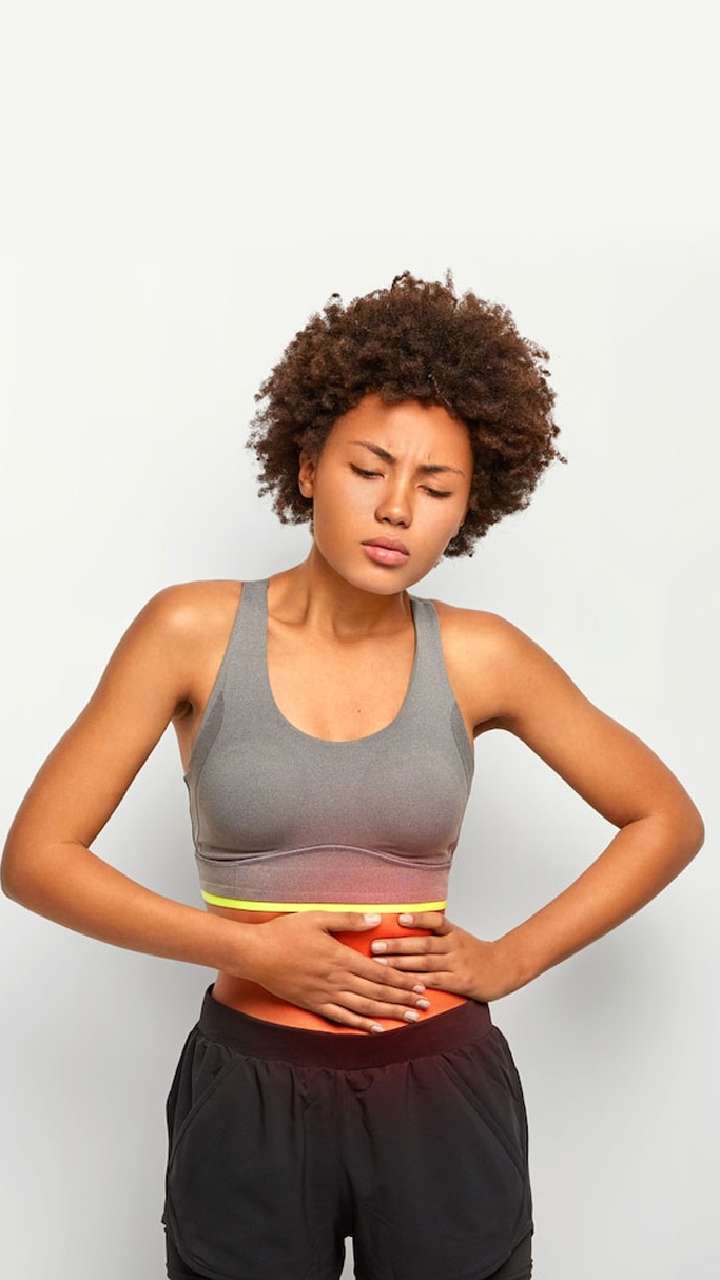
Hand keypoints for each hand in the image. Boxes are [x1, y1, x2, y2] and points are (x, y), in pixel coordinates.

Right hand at [241, 910, 432, 1032]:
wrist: (255, 954)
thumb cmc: (285, 932)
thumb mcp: (318, 918)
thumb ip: (349, 919)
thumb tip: (377, 920)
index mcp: (341, 957)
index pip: (379, 973)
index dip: (402, 981)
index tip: (420, 985)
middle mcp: (337, 980)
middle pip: (377, 993)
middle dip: (403, 1000)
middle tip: (424, 1006)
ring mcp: (325, 995)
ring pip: (364, 1008)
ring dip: (389, 1014)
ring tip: (410, 1019)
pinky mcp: (313, 1004)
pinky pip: (342, 1018)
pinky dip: (361, 1024)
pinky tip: (376, 1029)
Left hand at [369, 911, 516, 1001]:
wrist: (504, 969)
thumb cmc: (475, 953)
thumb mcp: (459, 937)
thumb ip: (435, 934)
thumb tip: (404, 925)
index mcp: (453, 933)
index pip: (435, 921)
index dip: (418, 919)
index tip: (399, 917)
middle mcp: (455, 946)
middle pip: (424, 944)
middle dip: (397, 945)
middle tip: (375, 946)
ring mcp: (458, 964)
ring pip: (425, 963)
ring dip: (401, 964)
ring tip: (380, 964)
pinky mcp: (460, 982)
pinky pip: (435, 982)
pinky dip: (418, 983)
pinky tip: (403, 984)